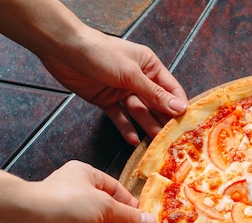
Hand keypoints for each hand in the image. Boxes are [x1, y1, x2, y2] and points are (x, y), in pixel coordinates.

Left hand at [30, 160, 154, 222]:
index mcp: (88, 176)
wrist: (27, 218)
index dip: (132, 206)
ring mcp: (71, 213)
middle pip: (109, 212)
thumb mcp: (105, 205)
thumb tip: (150, 221)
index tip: (146, 220)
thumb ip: (128, 216)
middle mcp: (80, 193)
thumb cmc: (67, 201)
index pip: (117, 191)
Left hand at [40, 27, 187, 144]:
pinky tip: (133, 140)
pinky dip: (126, 128)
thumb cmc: (100, 53)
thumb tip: (179, 108)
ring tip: (156, 143)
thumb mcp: (131, 74)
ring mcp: (122, 91)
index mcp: (149, 66)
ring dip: (147, 126)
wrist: (63, 49)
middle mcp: (138, 79)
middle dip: (164, 120)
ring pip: (139, 112)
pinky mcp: (107, 100)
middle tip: (173, 139)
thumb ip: (155, 94)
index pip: (171, 90)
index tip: (188, 124)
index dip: (179, 106)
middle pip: (156, 104)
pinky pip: (120, 117)